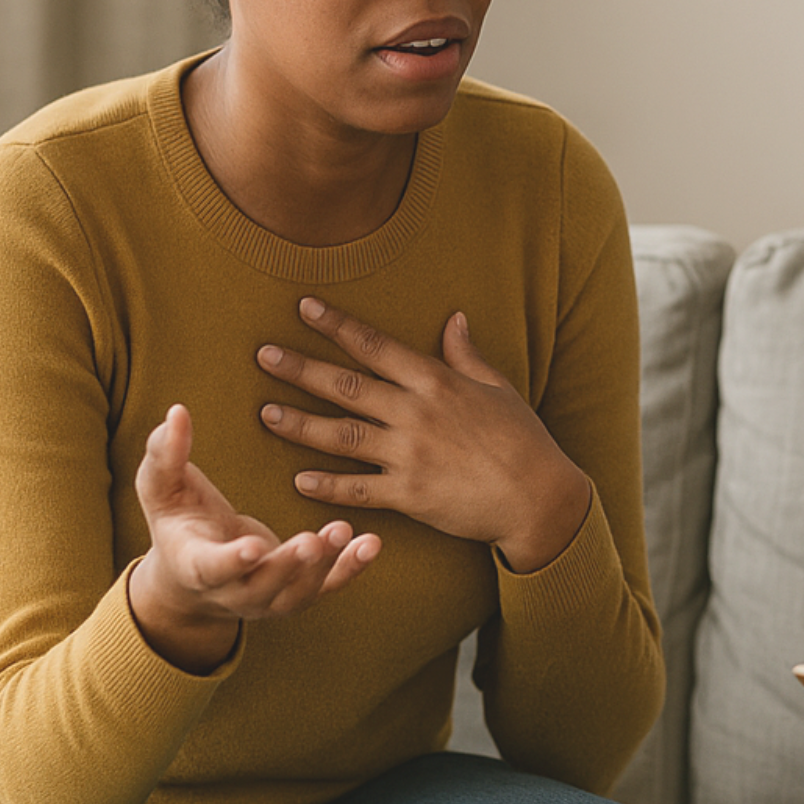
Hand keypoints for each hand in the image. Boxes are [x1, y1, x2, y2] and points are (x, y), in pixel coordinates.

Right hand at [128, 404, 379, 673]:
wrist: (194, 571)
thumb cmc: (177, 517)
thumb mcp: (161, 488)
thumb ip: (165, 454)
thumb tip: (176, 412)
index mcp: (195, 566)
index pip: (213, 568)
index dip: (232, 561)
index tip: (252, 547)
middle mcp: (233, 592)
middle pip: (262, 587)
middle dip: (288, 566)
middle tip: (312, 541)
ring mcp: (268, 598)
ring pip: (299, 591)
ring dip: (324, 565)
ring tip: (343, 530)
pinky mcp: (297, 592)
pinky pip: (327, 586)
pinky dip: (351, 568)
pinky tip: (371, 543)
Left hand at [256, 299, 591, 572]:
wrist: (539, 496)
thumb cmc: (523, 440)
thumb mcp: (498, 388)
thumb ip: (467, 355)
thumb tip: (453, 318)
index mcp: (437, 382)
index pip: (376, 345)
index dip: (337, 325)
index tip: (304, 307)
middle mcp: (417, 414)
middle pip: (347, 386)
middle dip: (301, 369)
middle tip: (263, 355)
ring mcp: (410, 455)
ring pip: (342, 435)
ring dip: (300, 424)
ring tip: (266, 413)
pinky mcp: (409, 495)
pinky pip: (358, 487)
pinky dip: (326, 485)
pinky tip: (297, 478)